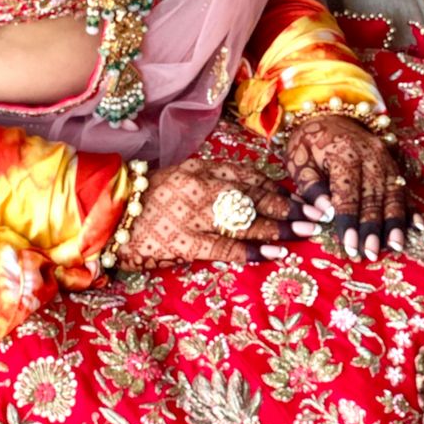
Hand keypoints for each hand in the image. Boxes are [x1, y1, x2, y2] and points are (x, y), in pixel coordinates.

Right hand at [118, 155, 323, 270]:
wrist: (108, 212)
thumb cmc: (148, 197)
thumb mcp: (182, 176)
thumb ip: (213, 180)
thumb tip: (253, 192)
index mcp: (201, 168)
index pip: (248, 175)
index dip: (279, 187)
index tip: (304, 197)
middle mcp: (201, 187)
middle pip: (253, 195)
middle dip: (287, 206)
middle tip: (315, 216)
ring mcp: (193, 214)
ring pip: (244, 219)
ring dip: (277, 227)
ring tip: (302, 234)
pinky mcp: (183, 241)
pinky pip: (222, 245)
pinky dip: (249, 250)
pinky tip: (271, 254)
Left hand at [284, 113, 408, 260]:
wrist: (327, 115)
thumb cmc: (309, 143)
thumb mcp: (299, 161)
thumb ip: (311, 188)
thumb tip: (325, 215)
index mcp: (343, 155)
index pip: (347, 195)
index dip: (349, 222)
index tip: (349, 246)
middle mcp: (370, 157)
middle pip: (373, 198)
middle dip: (372, 229)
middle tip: (371, 254)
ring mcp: (385, 160)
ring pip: (392, 196)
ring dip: (394, 224)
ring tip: (395, 247)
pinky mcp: (392, 165)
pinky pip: (403, 189)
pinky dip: (410, 209)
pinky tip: (417, 228)